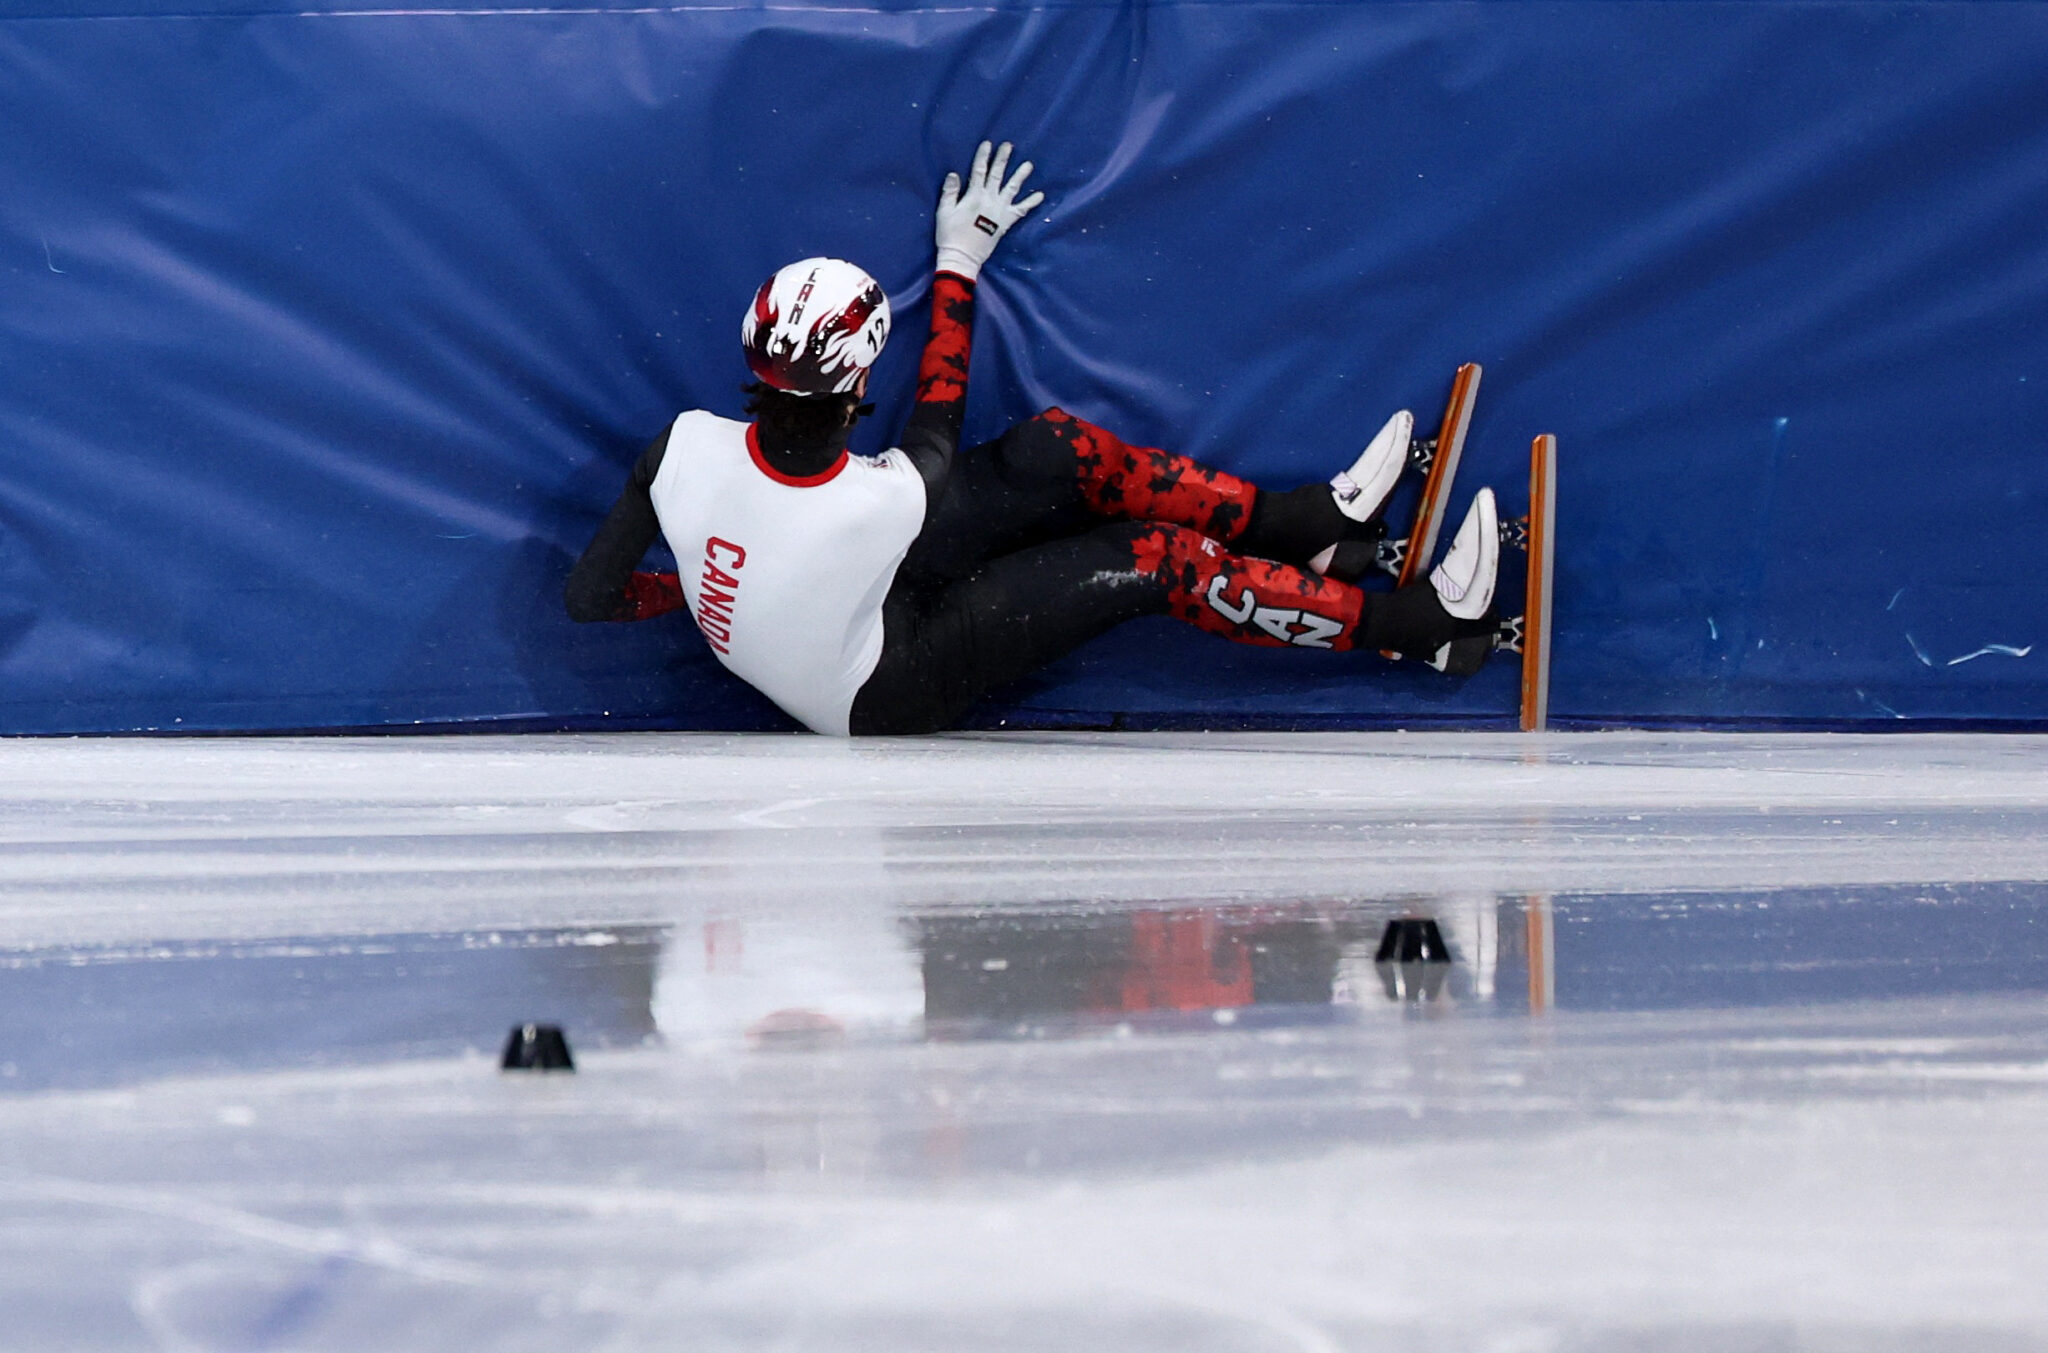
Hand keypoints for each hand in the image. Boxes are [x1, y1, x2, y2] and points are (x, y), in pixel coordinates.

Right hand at [934, 140, 1044, 281]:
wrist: (963, 256)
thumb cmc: (950, 234)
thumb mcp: (944, 211)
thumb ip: (950, 192)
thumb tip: (954, 173)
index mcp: (974, 195)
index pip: (979, 171)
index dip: (983, 156)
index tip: (988, 144)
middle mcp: (990, 200)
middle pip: (997, 175)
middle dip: (1002, 159)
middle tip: (1009, 145)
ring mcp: (1000, 210)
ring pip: (1012, 188)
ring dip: (1020, 175)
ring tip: (1029, 164)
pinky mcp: (1006, 222)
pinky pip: (1021, 210)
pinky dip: (1031, 203)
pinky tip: (1041, 195)